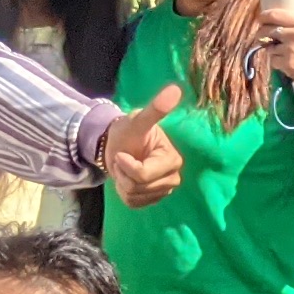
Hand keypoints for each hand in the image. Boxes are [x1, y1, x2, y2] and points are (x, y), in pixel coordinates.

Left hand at [99, 85, 185, 206]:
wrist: (118, 145)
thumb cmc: (128, 131)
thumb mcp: (137, 121)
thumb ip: (155, 109)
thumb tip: (175, 89)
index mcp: (172, 160)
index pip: (144, 174)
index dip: (126, 165)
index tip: (122, 152)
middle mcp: (173, 177)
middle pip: (139, 187)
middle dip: (124, 174)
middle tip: (124, 159)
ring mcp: (163, 190)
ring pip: (135, 196)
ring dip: (122, 182)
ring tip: (125, 168)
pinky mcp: (153, 199)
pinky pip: (133, 204)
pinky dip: (124, 192)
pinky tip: (127, 179)